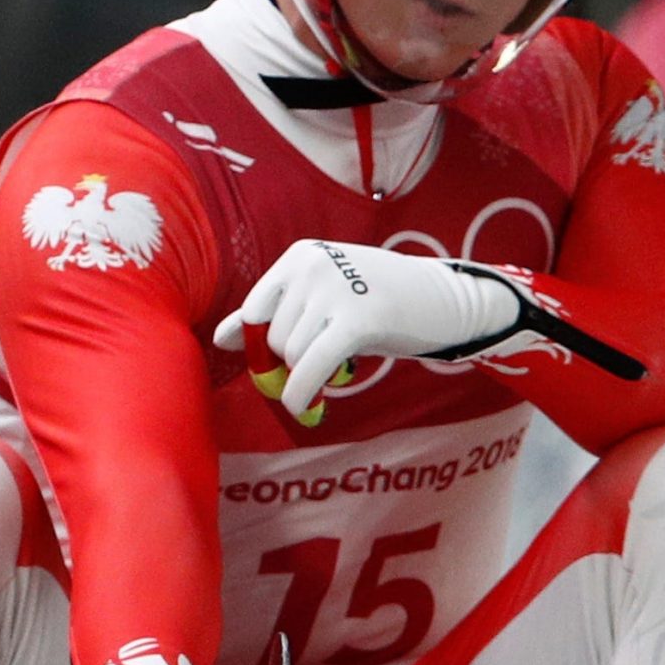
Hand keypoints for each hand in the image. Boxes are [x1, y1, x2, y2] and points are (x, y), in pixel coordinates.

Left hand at [212, 240, 519, 422]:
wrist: (443, 300)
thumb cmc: (378, 299)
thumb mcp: (323, 295)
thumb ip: (273, 311)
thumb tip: (220, 338)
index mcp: (301, 256)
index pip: (256, 310)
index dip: (261, 345)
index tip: (279, 363)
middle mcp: (313, 267)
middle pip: (273, 337)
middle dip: (290, 362)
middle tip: (322, 365)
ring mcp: (335, 292)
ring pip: (292, 355)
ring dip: (306, 375)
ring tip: (335, 367)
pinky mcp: (357, 321)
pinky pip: (311, 368)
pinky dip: (302, 393)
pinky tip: (305, 408)